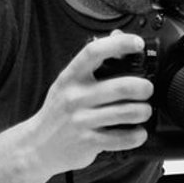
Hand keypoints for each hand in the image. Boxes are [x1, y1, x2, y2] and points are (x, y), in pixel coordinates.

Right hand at [28, 31, 153, 173]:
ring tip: (144, 111)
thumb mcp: (67, 83)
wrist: (36, 146)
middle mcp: (75, 97)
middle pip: (121, 86)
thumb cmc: (58, 112)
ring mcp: (81, 121)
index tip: (137, 44)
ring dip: (144, 111)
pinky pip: (122, 138)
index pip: (94, 52)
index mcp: (70, 77)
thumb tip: (118, 36)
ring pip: (127, 112)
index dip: (119, 44)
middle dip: (144, 88)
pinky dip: (137, 135)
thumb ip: (91, 62)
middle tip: (147, 89)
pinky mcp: (88, 142)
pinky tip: (137, 132)